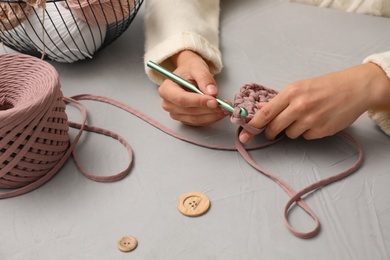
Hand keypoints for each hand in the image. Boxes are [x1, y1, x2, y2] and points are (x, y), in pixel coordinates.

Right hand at [158, 50, 226, 125]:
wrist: (189, 73)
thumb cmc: (190, 69)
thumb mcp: (198, 67)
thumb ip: (204, 78)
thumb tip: (212, 92)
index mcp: (166, 89)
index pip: (182, 99)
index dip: (198, 102)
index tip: (214, 101)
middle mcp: (168, 104)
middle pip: (189, 111)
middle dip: (208, 109)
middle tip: (224, 105)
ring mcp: (175, 113)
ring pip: (195, 119)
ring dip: (211, 116)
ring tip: (225, 108)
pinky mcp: (184, 119)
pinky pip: (198, 122)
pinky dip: (210, 118)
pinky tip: (219, 112)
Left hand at [239, 63, 389, 141]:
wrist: (355, 88)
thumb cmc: (325, 86)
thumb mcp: (300, 87)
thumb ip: (279, 100)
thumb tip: (260, 108)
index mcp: (291, 93)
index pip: (265, 113)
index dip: (253, 125)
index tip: (243, 134)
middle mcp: (299, 107)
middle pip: (274, 128)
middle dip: (271, 132)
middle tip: (273, 131)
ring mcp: (311, 120)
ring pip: (289, 134)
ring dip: (292, 130)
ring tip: (305, 118)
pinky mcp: (322, 130)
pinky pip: (305, 137)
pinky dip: (307, 132)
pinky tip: (316, 121)